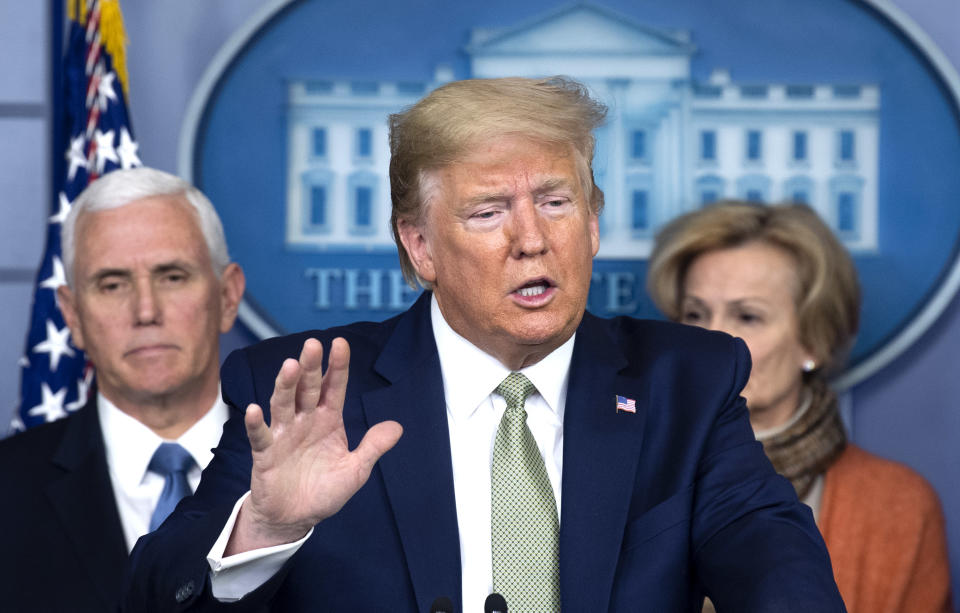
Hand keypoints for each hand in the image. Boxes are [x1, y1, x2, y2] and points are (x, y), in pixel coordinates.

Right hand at [226, 337, 402, 553]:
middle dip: (310, 367)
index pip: (334, 387)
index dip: (337, 366)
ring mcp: (284, 435)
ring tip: (290, 366)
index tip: (340, 343)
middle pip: (308, 388)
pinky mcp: (265, 454)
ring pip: (283, 404)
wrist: (296, 518)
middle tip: (312, 344)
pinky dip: (256, 423)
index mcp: (328, 420)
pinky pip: (260, 436)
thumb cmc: (325, 490)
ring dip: (285, 385)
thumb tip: (397, 427)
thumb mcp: (356, 471)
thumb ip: (373, 447)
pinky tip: (255, 409)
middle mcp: (305, 420)